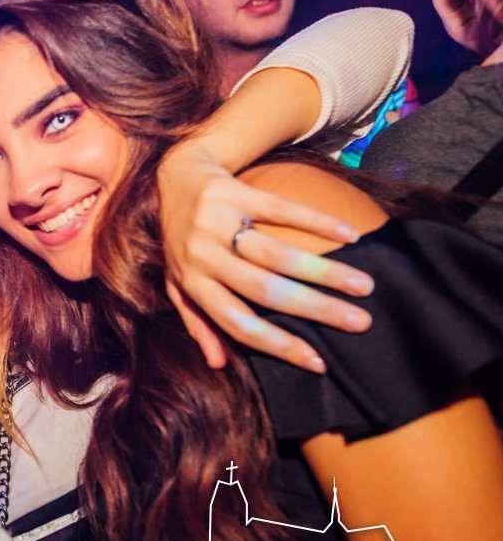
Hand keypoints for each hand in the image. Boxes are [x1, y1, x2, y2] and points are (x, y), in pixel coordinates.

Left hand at [157, 141, 374, 371]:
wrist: (177, 177)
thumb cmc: (182, 240)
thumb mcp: (178, 283)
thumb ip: (197, 321)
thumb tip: (218, 363)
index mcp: (192, 284)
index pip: (237, 323)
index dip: (276, 345)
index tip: (317, 362)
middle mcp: (203, 255)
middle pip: (265, 289)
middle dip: (316, 309)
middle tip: (360, 322)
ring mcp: (218, 222)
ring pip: (277, 253)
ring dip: (324, 271)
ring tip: (364, 285)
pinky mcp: (236, 192)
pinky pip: (282, 208)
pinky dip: (318, 222)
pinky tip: (351, 236)